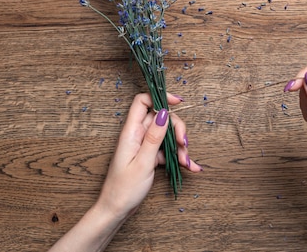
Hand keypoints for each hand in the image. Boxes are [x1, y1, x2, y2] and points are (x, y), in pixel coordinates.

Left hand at [98, 93, 202, 219]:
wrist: (116, 210)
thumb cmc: (124, 188)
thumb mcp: (143, 162)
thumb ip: (154, 136)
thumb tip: (163, 112)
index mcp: (131, 132)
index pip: (143, 102)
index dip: (160, 97)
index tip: (178, 103)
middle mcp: (137, 135)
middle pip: (160, 118)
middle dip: (176, 129)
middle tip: (184, 144)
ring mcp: (143, 146)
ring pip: (166, 135)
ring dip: (179, 146)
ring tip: (187, 162)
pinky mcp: (149, 156)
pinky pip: (166, 151)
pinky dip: (178, 158)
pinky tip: (190, 167)